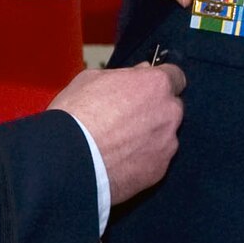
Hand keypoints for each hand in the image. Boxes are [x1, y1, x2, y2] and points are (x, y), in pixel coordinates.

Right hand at [51, 61, 184, 205]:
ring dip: (149, 137)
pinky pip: (155, 160)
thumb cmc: (76, 114)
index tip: (147, 88)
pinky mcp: (159, 170)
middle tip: (127, 118)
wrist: (67, 159)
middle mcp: (169, 113)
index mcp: (156, 85)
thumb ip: (124, 75)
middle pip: (171, 108)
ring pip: (164, 136)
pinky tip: (119, 160)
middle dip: (155, 110)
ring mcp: (166, 144)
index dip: (159, 82)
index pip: (176, 77)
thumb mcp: (92, 78)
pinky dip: (142, 159)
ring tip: (119, 144)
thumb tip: (140, 72)